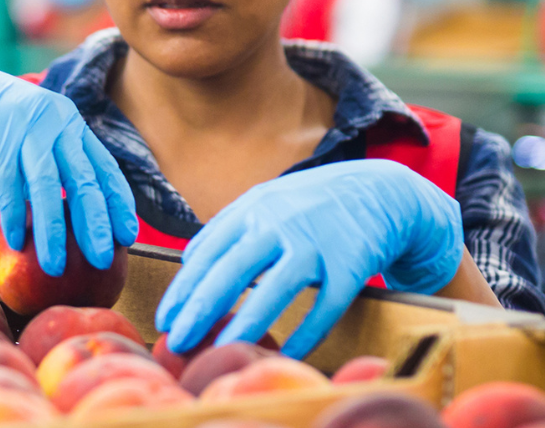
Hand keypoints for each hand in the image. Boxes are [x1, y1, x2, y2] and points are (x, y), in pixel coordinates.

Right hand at [0, 23, 137, 275]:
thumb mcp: (29, 140)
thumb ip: (50, 169)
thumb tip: (70, 220)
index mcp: (70, 123)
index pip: (104, 167)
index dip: (119, 204)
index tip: (128, 236)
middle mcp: (55, 122)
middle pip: (83, 179)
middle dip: (95, 224)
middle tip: (101, 261)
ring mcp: (24, 126)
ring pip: (47, 187)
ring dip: (53, 231)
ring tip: (56, 266)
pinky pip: (8, 183)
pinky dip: (13, 216)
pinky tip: (16, 243)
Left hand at [155, 159, 464, 357]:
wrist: (378, 190)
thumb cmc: (309, 204)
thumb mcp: (265, 202)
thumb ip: (228, 229)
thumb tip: (189, 262)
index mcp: (253, 209)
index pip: (207, 252)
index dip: (183, 289)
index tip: (165, 320)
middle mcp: (281, 223)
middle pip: (233, 270)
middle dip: (200, 308)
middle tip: (178, 341)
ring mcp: (317, 244)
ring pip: (276, 289)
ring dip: (247, 323)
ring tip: (222, 351)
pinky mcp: (351, 265)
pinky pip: (326, 306)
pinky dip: (307, 333)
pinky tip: (287, 354)